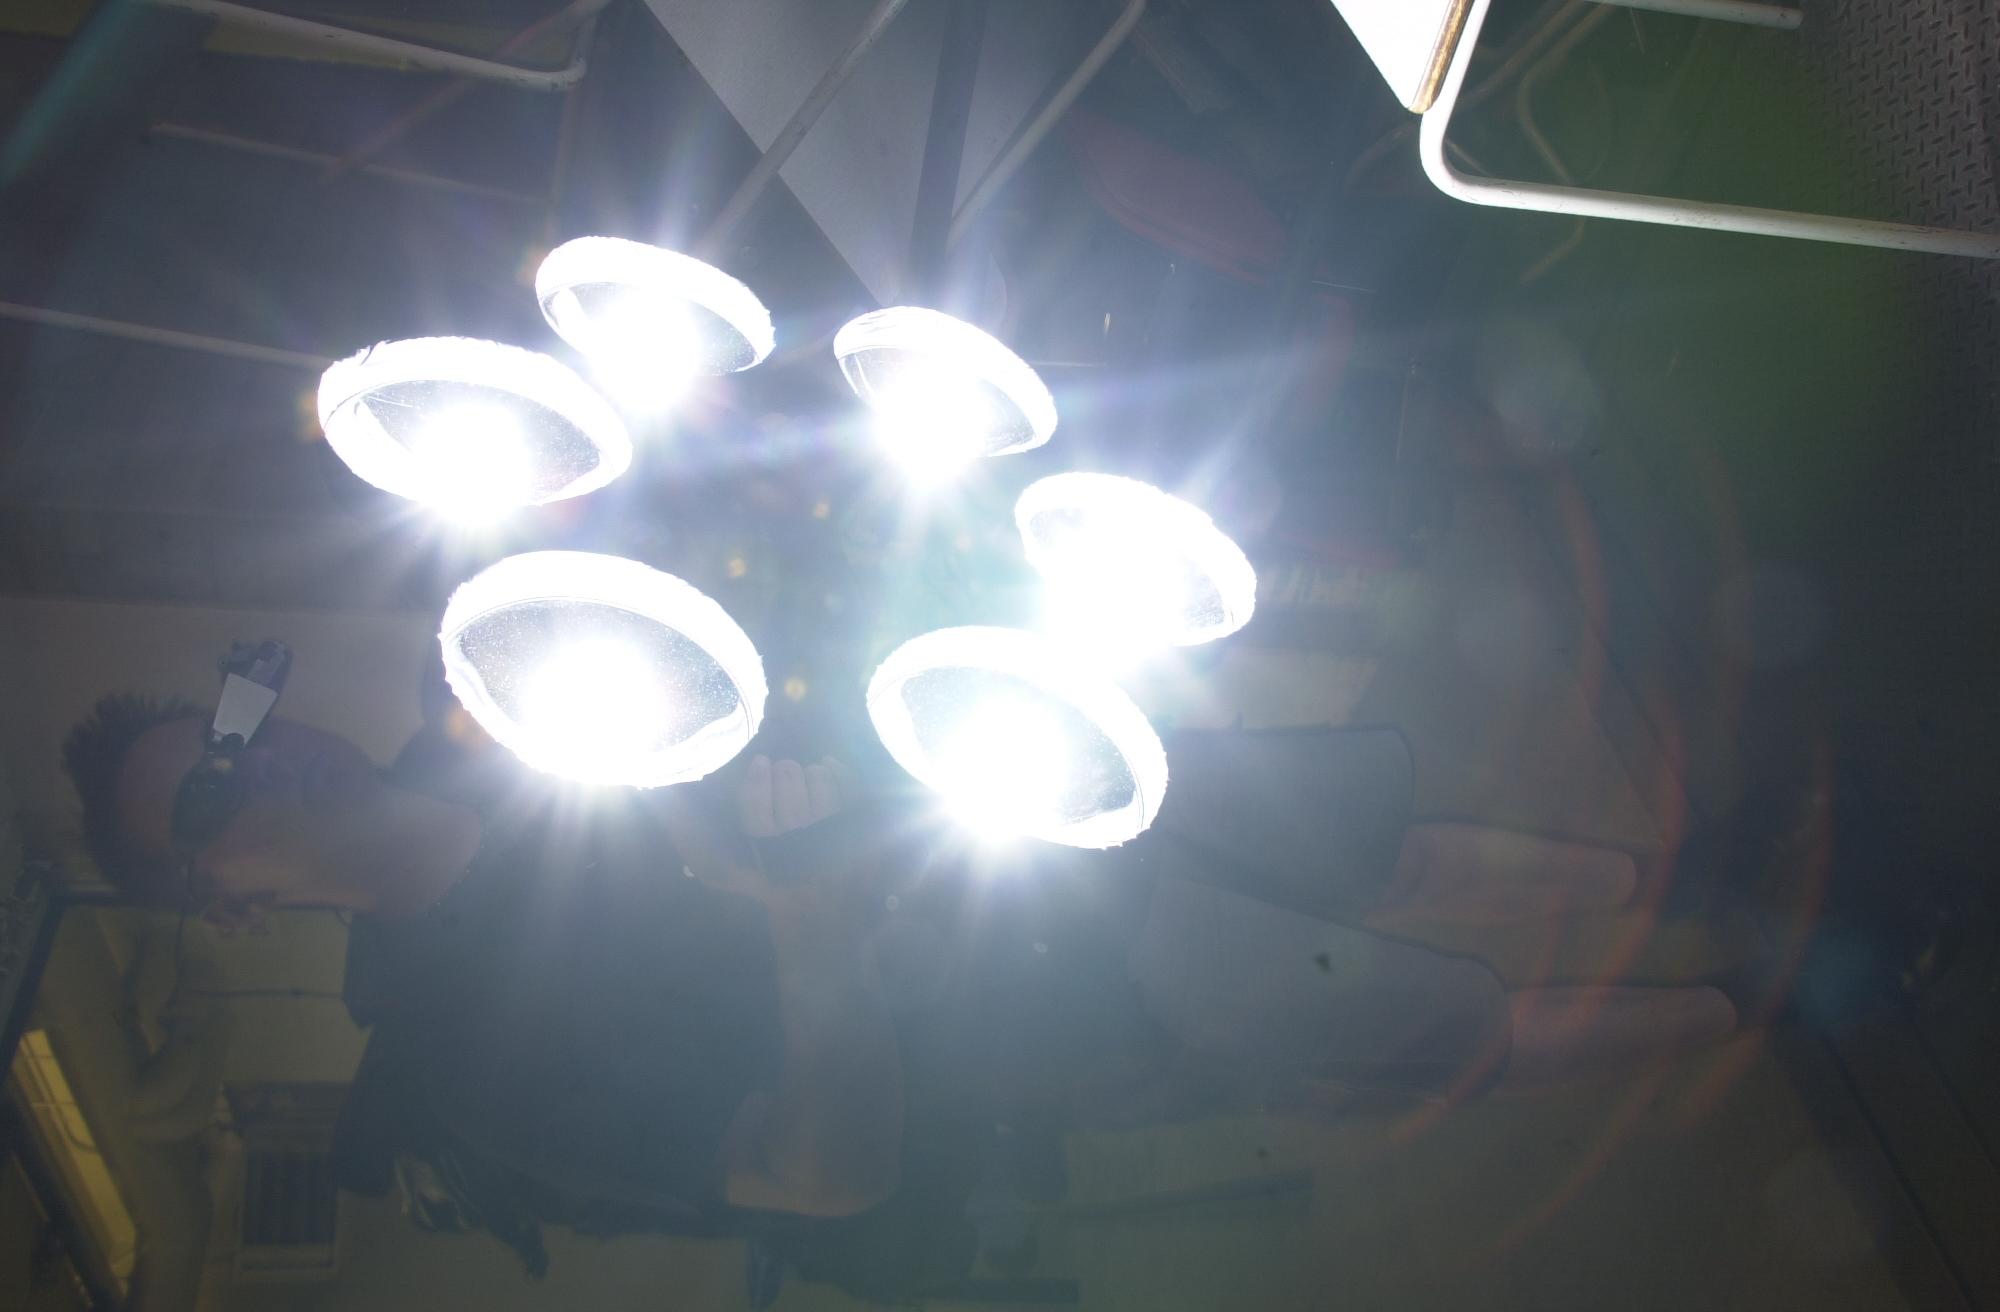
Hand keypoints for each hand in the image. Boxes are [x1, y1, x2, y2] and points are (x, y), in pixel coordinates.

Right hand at [738, 755, 859, 838]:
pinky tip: (828, 762)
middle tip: (786, 766)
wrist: (835, 863)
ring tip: (810, 773)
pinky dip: (839, 770)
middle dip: (786, 771)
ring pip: (819, 784)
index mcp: (770, 840)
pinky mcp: (853, 816)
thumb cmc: (793, 840)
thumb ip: (754, 806)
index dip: (757, 781)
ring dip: (813, 773)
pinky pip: (848, 787)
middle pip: (789, 794)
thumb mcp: (764, 832)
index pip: (757, 809)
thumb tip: (757, 765)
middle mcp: (798, 835)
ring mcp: (828, 826)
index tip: (761, 759)